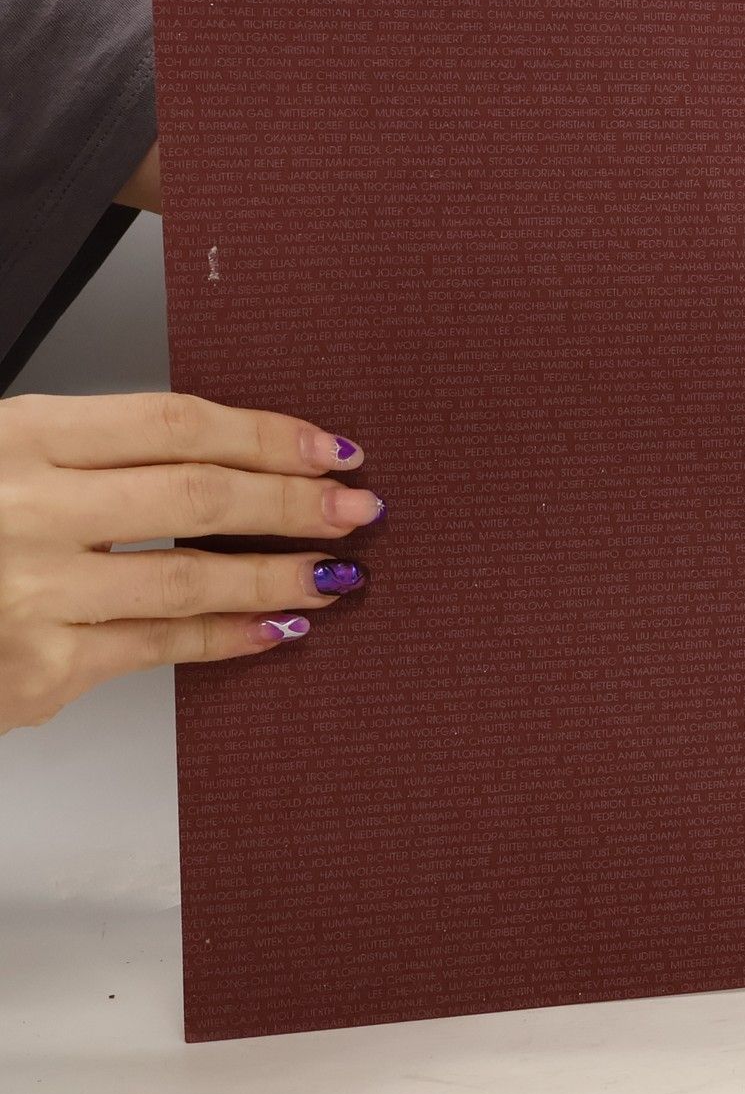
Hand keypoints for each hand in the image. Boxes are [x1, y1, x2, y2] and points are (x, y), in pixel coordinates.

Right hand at [0, 392, 380, 732]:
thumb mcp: (3, 456)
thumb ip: (94, 452)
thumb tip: (232, 456)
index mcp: (19, 436)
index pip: (176, 424)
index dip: (267, 435)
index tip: (330, 446)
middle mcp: (25, 509)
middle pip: (197, 497)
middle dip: (294, 502)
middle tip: (359, 508)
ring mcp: (32, 594)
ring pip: (190, 580)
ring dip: (279, 575)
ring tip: (337, 572)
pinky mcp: (36, 670)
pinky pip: (159, 647)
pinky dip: (230, 636)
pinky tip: (279, 626)